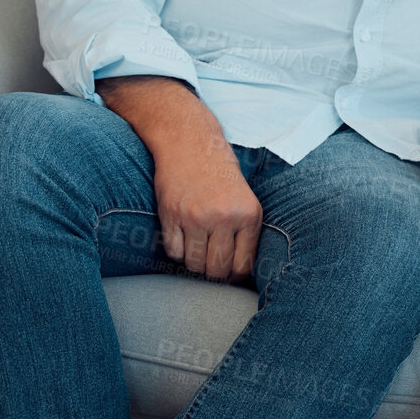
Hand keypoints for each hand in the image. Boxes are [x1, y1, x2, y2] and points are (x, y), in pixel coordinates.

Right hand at [151, 140, 263, 281]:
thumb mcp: (245, 198)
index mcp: (249, 215)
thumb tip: (239, 270)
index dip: (235, 275)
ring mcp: (195, 217)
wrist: (190, 142)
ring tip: (197, 249)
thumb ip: (245, 231)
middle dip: (214, 273)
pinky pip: (173, 251)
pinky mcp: (171, 215)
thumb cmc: (220, 172)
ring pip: (194, 264)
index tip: (230, 273)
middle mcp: (224, 218)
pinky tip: (183, 238)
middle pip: (217, 269)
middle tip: (212, 264)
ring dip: (194, 262)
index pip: (243, 265)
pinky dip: (177, 251)